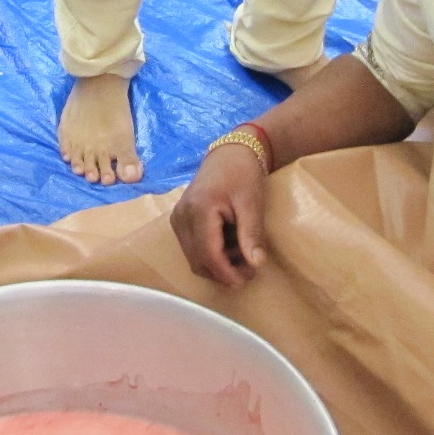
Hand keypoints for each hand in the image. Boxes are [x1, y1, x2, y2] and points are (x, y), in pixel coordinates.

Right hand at [171, 144, 268, 287]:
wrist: (229, 154)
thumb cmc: (243, 175)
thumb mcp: (252, 203)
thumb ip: (252, 234)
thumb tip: (256, 265)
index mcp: (198, 210)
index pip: (208, 255)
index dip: (227, 273)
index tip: (247, 280)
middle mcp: (181, 216)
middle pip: (198, 261)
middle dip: (223, 272)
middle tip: (250, 271)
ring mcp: (177, 219)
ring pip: (194, 258)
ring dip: (218, 265)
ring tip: (242, 256)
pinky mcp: (179, 221)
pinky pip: (192, 249)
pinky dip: (211, 255)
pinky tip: (230, 246)